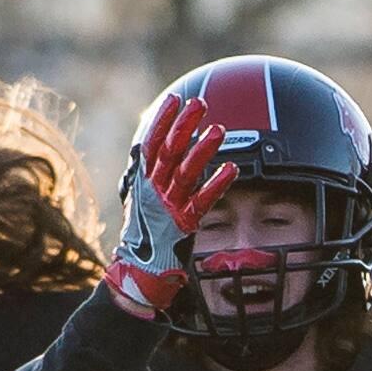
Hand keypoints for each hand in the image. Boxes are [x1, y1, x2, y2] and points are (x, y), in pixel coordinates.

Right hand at [106, 92, 232, 317]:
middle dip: (184, 125)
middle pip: (170, 151)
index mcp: (144, 181)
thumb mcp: (141, 200)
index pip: (152, 143)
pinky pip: (203, 200)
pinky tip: (232, 169)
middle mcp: (154, 190)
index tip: (174, 99)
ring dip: (203, 149)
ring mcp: (168, 206)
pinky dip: (217, 184)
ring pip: (187, 172)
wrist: (139, 271)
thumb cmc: (144, 235)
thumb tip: (149, 150)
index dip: (163, 120)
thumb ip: (149, 175)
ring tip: (220, 130)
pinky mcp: (183, 223)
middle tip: (200, 103)